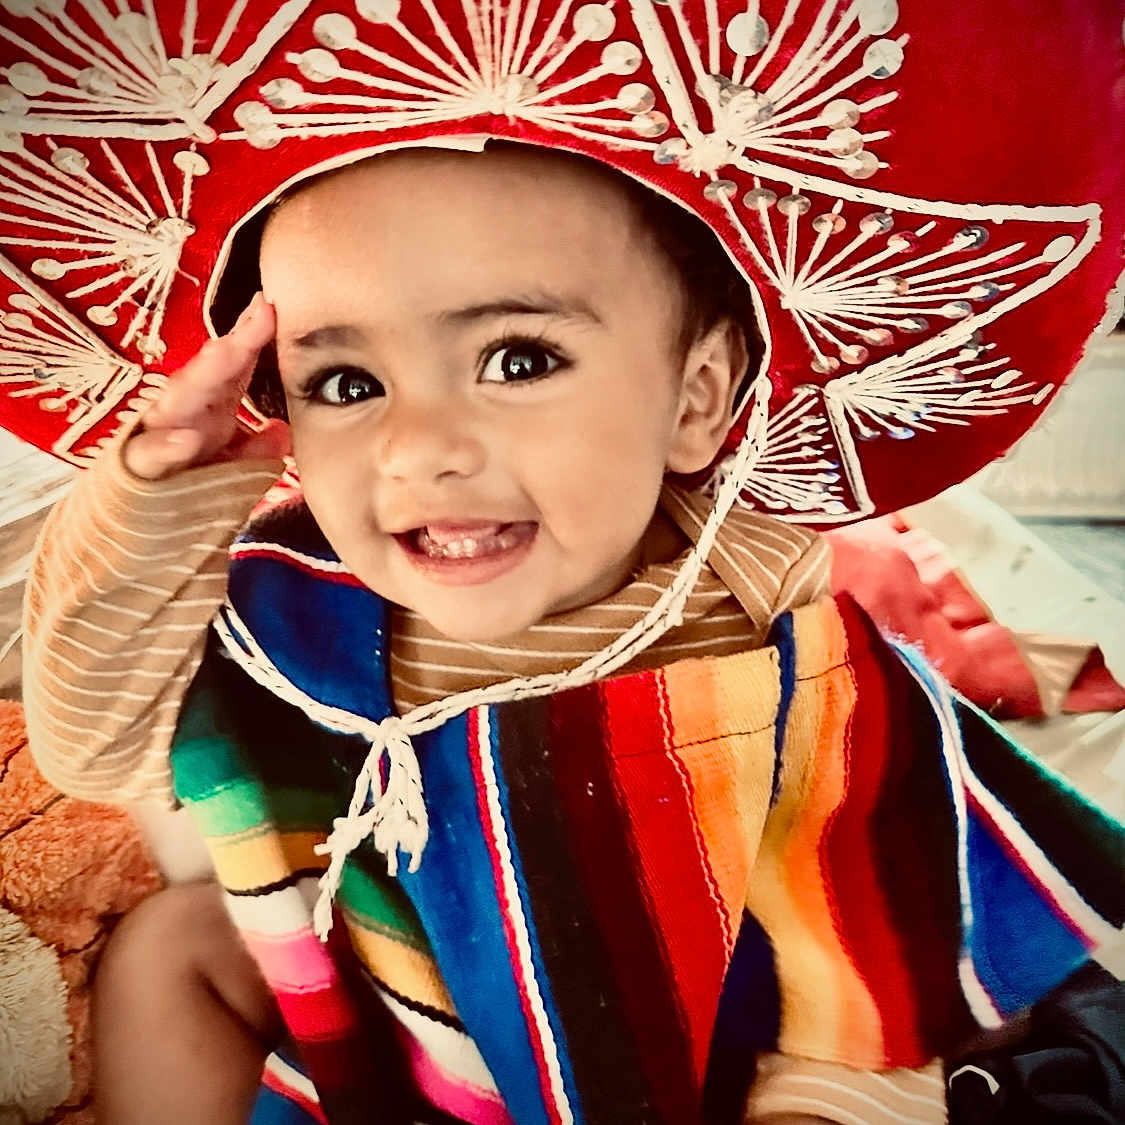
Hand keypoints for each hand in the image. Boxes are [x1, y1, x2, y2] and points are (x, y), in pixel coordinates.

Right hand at [123, 293, 290, 480]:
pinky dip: (167, 446)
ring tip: (227, 352)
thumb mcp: (232, 466)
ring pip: (177, 399)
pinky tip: (188, 440)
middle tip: (260, 316)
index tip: (271, 308)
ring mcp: (159, 432)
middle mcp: (185, 410)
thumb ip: (258, 451)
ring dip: (202, 376)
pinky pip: (150, 453)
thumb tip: (282, 433)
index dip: (252, 337)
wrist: (137, 521)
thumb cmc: (189, 479)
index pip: (233, 366)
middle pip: (210, 371)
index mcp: (210, 405)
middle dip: (234, 343)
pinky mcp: (138, 464)